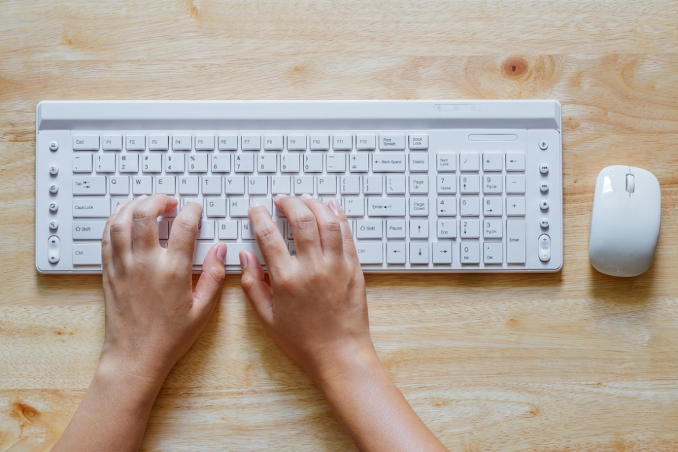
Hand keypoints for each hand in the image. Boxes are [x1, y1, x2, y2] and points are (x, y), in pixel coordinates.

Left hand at [100, 194, 226, 383]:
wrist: (135, 358)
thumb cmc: (169, 338)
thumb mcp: (203, 310)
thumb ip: (214, 276)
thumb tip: (220, 251)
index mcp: (173, 272)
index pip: (183, 226)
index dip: (192, 211)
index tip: (195, 210)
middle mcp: (145, 264)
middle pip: (145, 214)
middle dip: (158, 200)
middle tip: (169, 202)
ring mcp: (124, 267)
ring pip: (121, 222)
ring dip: (134, 205)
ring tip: (146, 204)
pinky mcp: (110, 273)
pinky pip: (106, 238)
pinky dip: (115, 222)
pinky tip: (124, 219)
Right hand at [240, 194, 374, 380]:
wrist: (339, 355)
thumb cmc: (303, 341)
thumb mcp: (267, 318)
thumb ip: (252, 285)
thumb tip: (244, 257)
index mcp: (287, 280)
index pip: (269, 236)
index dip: (260, 216)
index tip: (256, 208)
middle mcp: (312, 269)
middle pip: (302, 221)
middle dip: (289, 203)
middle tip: (282, 199)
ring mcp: (336, 267)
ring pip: (328, 222)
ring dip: (315, 204)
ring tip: (305, 199)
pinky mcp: (354, 269)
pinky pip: (347, 235)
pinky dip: (339, 217)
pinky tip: (332, 207)